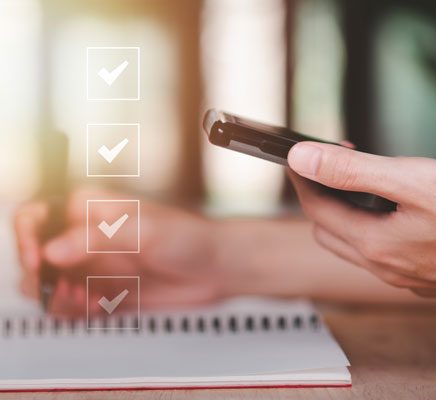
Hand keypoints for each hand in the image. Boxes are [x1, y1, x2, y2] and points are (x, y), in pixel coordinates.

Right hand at [14, 188, 229, 315]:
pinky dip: (76, 310)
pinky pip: (72, 305)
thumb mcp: (143, 232)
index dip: (26, 237)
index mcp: (91, 209)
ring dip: (57, 297)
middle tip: (65, 286)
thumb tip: (52, 249)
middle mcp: (87, 237)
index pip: (37, 216)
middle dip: (41, 275)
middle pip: (36, 255)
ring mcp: (94, 266)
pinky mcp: (104, 291)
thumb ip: (96, 239)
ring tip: (86, 298)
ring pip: (49, 284)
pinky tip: (99, 305)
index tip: (38, 259)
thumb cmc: (189, 237)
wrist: (215, 268)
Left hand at [288, 142, 435, 304]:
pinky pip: (382, 253)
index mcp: (374, 244)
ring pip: (354, 244)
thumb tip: (302, 159)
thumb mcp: (413, 182)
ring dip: (346, 212)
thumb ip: (353, 171)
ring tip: (362, 183)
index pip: (316, 209)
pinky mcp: (426, 278)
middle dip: (321, 196)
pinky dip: (372, 227)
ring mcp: (405, 276)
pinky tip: (394, 211)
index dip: (302, 179)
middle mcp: (384, 267)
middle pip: (328, 230)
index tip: (299, 157)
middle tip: (333, 166)